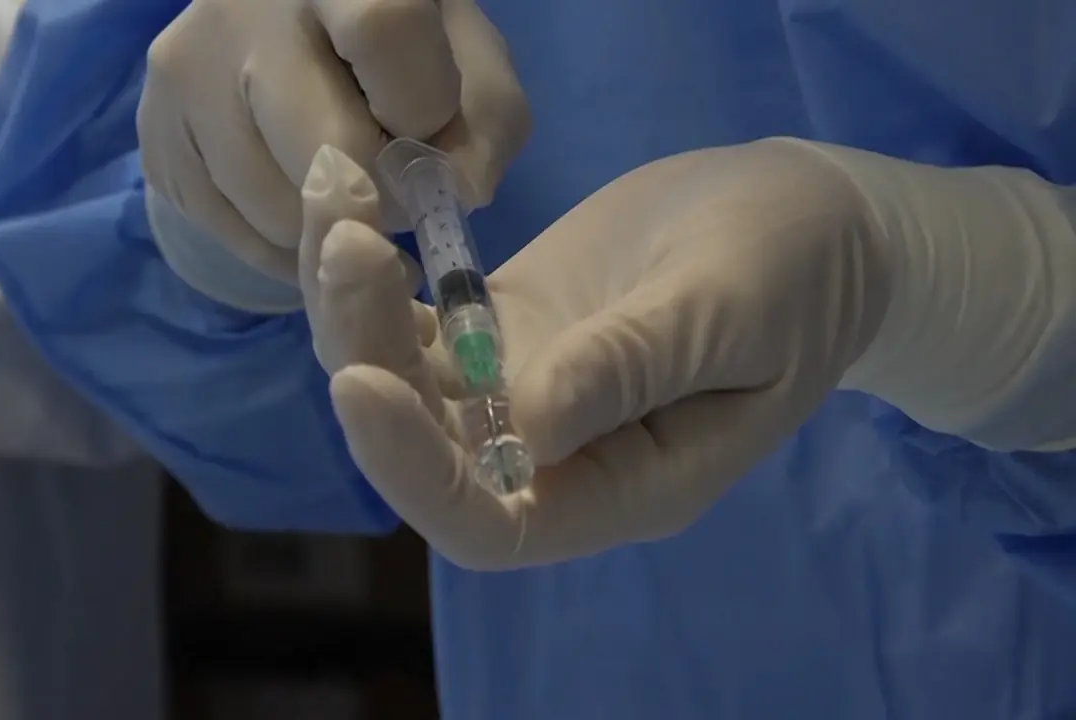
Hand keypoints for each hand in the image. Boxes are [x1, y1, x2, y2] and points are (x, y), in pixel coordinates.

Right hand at [138, 0, 529, 310]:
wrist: (284, 26)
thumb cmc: (397, 45)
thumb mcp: (465, 56)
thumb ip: (486, 119)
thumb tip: (455, 193)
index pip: (384, 28)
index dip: (421, 106)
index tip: (426, 127)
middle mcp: (241, 7)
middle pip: (325, 147)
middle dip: (381, 194)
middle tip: (391, 183)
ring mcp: (185, 70)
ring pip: (276, 209)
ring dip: (331, 229)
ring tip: (345, 189)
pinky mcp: (155, 134)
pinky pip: (232, 234)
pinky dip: (285, 247)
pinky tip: (304, 208)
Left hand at [299, 140, 895, 570]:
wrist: (802, 220)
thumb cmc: (796, 273)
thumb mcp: (730, 313)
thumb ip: (634, 369)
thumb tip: (528, 428)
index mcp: (618, 487)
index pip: (491, 522)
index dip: (415, 473)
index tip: (361, 381)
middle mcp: (551, 457)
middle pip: (425, 445)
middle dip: (364, 355)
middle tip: (346, 244)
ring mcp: (519, 391)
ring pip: (404, 377)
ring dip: (352, 306)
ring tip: (334, 200)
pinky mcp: (501, 329)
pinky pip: (415, 319)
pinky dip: (373, 273)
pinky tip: (348, 200)